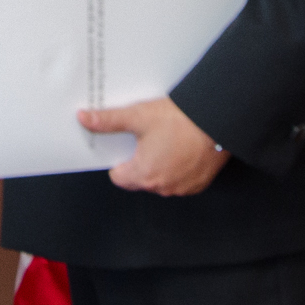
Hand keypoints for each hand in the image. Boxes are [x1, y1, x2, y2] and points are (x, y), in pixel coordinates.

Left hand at [77, 97, 229, 196]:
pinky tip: (181, 147)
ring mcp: (182, 188)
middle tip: (144, 137)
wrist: (219, 121)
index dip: (117, 161)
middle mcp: (162, 187)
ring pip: (160, 179)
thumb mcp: (139, 116)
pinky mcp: (199, 183)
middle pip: (139, 178)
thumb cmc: (181, 120)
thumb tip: (85, 119)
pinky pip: (180, 179)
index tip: (122, 146)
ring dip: (159, 164)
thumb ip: (109, 121)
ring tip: (165, 139)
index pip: (118, 177)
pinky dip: (178, 167)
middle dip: (139, 160)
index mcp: (144, 174)